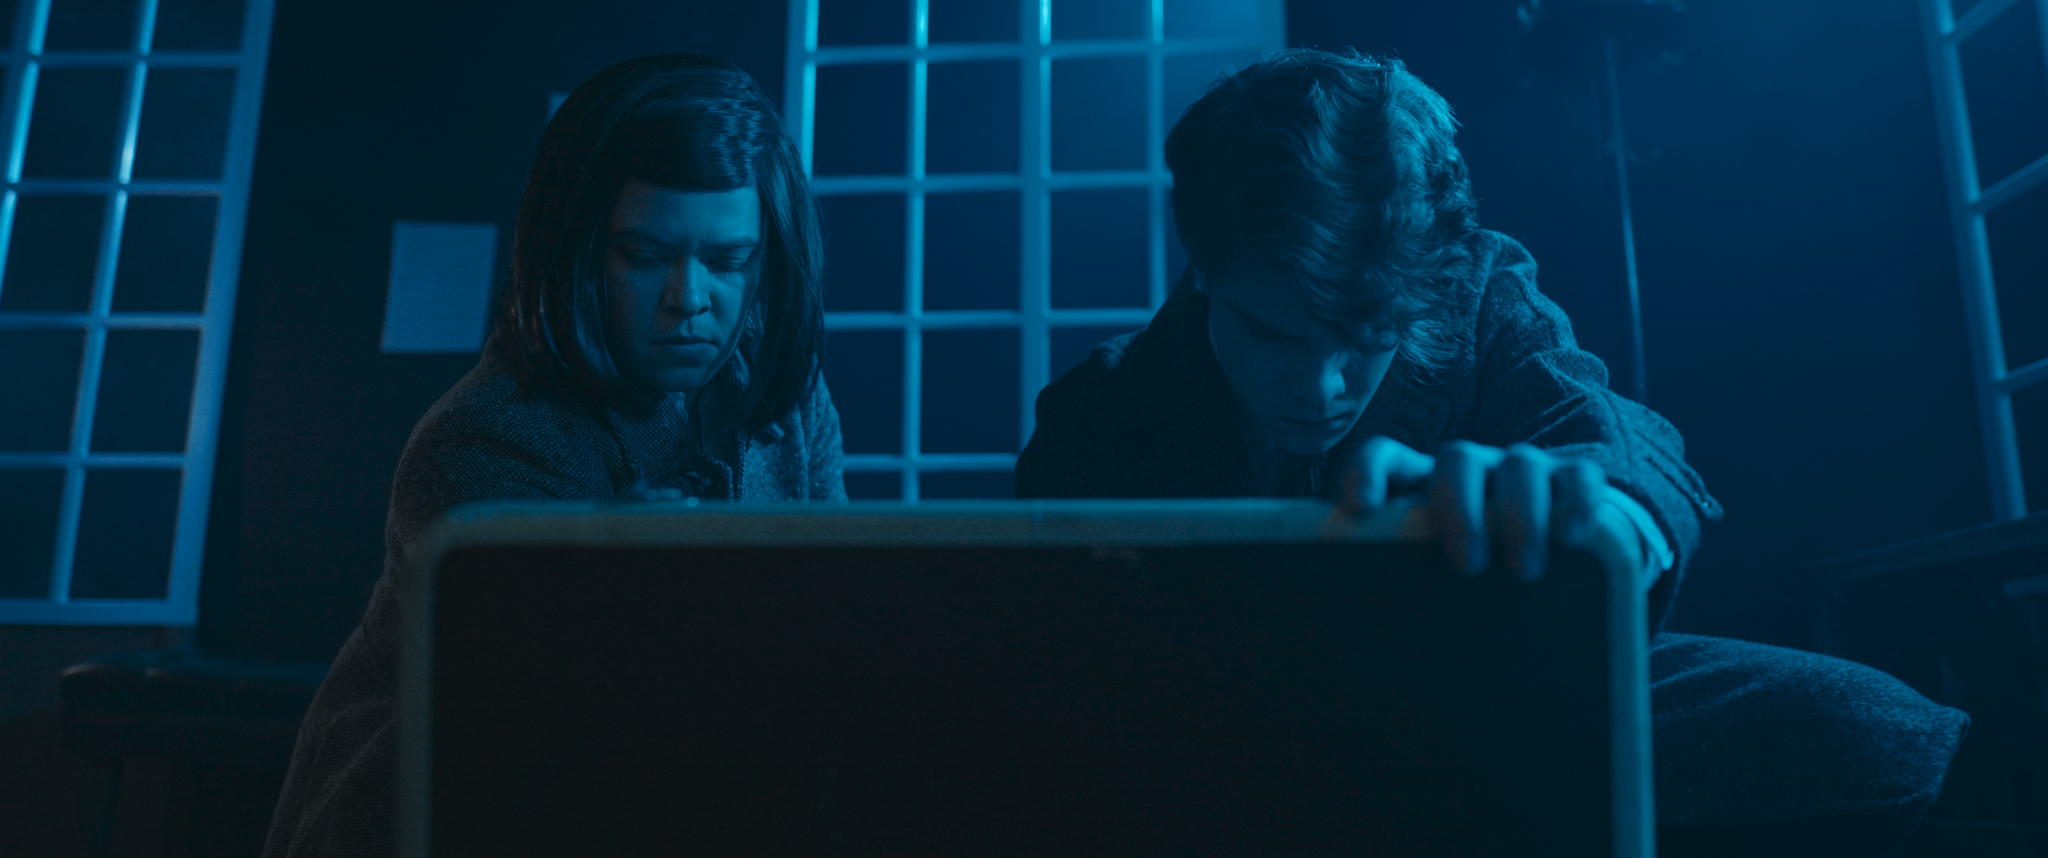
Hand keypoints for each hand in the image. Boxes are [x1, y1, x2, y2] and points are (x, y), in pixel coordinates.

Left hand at [1341, 436, 1606, 580]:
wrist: (1547, 571)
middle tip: (1467, 565)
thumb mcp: (1425, 578)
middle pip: (1457, 459)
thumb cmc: (1463, 580)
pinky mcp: (1571, 482)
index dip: (1368, 472)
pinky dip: (1578, 500)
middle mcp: (1469, 470)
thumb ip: (1396, 586)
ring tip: (1523, 571)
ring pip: (1520, 464)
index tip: (1359, 508)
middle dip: (1459, 508)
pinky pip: (1580, 475)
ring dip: (1521, 514)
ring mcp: (1520, 471)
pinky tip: (1573, 536)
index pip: (1386, 456)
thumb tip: (1359, 643)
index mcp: (1421, 486)